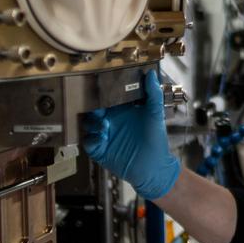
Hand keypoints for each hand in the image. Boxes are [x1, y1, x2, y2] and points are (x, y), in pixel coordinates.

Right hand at [81, 70, 180, 199]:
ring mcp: (104, 135)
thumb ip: (153, 94)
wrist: (154, 168)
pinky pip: (88, 142)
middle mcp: (110, 120)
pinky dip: (92, 139)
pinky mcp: (99, 150)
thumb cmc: (156, 140)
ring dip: (92, 122)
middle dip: (93, 106)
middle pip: (93, 109)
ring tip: (104, 126)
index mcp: (122, 110)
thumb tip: (152, 74)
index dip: (104, 92)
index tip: (102, 87)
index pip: (108, 97)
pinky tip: (102, 138)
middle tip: (99, 107)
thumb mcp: (155, 115)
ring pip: (87, 123)